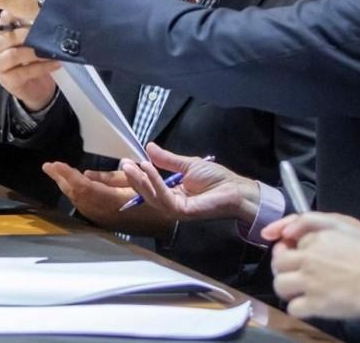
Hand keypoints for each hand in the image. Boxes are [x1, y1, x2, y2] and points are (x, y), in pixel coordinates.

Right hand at [0, 11, 59, 110]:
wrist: (36, 89)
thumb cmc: (36, 61)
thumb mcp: (37, 43)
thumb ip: (38, 29)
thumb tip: (52, 12)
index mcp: (5, 34)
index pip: (6, 19)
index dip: (16, 13)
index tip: (33, 8)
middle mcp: (0, 47)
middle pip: (10, 37)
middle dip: (30, 34)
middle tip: (49, 32)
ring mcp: (1, 65)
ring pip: (15, 55)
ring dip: (36, 52)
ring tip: (53, 51)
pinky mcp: (9, 80)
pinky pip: (24, 72)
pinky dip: (42, 67)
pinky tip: (56, 63)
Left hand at [43, 161, 175, 235]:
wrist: (166, 221)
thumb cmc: (156, 195)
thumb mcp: (138, 179)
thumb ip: (112, 177)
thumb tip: (87, 173)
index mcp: (113, 200)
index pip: (84, 187)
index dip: (68, 175)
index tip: (57, 164)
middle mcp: (104, 211)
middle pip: (76, 195)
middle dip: (61, 179)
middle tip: (49, 166)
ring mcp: (103, 217)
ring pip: (78, 201)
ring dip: (66, 186)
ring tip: (56, 172)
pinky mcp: (104, 219)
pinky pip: (83, 205)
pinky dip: (75, 193)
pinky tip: (71, 186)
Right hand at [121, 143, 260, 223]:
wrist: (235, 189)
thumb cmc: (216, 178)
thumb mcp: (188, 164)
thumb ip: (167, 159)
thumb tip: (149, 147)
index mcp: (172, 192)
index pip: (149, 186)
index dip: (137, 175)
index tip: (126, 162)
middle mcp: (170, 202)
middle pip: (146, 193)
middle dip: (134, 179)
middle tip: (124, 163)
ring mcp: (175, 209)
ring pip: (152, 196)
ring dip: (141, 180)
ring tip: (132, 166)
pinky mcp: (181, 211)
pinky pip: (163, 197)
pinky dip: (155, 183)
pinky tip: (148, 169)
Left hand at [264, 212, 359, 319]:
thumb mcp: (343, 224)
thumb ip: (313, 222)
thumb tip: (287, 232)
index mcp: (317, 237)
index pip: (288, 239)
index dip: (290, 245)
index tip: (294, 250)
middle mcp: (309, 258)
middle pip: (278, 261)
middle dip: (282, 264)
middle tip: (293, 269)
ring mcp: (310, 282)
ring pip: (280, 284)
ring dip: (286, 285)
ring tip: (298, 286)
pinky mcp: (315, 305)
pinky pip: (292, 307)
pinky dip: (297, 306)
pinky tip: (307, 302)